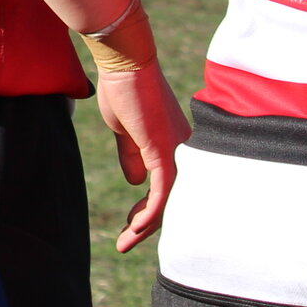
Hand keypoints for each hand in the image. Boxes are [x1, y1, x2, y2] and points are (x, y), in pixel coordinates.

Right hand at [94, 61, 189, 252]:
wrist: (124, 64)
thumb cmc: (123, 89)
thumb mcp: (125, 131)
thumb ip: (132, 156)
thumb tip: (136, 183)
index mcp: (175, 146)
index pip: (169, 188)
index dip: (150, 210)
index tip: (131, 224)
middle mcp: (183, 152)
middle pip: (172, 199)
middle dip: (147, 225)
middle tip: (126, 242)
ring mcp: (176, 152)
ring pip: (168, 201)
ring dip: (144, 226)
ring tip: (124, 242)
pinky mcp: (163, 152)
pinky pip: (162, 193)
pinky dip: (149, 213)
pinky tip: (135, 227)